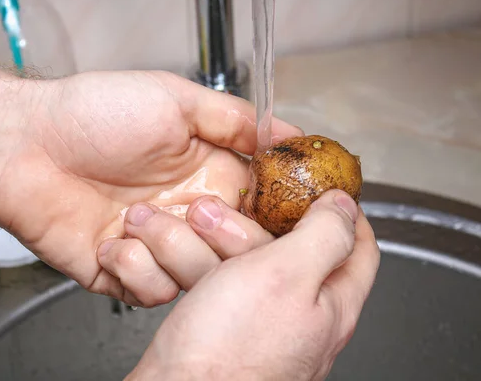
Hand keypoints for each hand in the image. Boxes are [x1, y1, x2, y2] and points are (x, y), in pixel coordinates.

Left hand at [0, 60, 301, 304]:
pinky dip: (134, 268)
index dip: (270, 217)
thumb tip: (287, 132)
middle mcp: (185, 213)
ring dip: (168, 248)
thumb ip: (234, 119)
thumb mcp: (174, 99)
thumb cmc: (93, 115)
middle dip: (218, 236)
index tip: (273, 217)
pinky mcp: (122, 271)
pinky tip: (109, 240)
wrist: (25, 145)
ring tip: (132, 216)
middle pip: (235, 252)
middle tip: (193, 208)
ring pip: (196, 278)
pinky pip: (151, 292)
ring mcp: (155, 245)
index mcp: (205, 174)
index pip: (260, 209)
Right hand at [127, 190, 379, 379]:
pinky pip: (220, 285)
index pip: (358, 249)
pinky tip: (183, 258)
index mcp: (330, 306)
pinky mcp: (225, 333)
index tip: (324, 188)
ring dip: (221, 239)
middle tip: (232, 206)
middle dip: (259, 220)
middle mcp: (301, 319)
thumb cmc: (230, 353)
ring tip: (193, 224)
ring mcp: (261, 327)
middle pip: (291, 252)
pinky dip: (203, 264)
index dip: (345, 212)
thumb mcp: (287, 275)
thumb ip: (323, 236)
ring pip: (248, 266)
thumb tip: (344, 206)